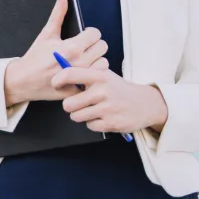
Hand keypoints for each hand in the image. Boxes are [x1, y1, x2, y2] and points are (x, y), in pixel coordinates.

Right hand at [3, 0, 108, 105]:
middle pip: (102, 47)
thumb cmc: (35, 57)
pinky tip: (83, 74)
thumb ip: (58, 13)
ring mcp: (79, 78)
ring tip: (85, 61)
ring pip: (104, 64)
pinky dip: (92, 76)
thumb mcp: (47, 33)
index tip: (83, 36)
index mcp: (72, 47)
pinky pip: (96, 80)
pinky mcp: (80, 90)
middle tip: (84, 48)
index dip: (90, 33)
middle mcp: (78, 63)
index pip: (96, 34)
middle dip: (94, 45)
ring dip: (96, 61)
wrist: (24, 80)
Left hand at [53, 66, 168, 134]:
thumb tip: (60, 73)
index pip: (70, 74)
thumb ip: (86, 74)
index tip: (54, 84)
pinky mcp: (110, 123)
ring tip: (90, 109)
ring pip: (76, 117)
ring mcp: (107, 109)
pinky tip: (101, 116)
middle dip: (70, 106)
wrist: (144, 103)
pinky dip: (92, 123)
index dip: (58, 80)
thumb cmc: (118, 88)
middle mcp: (102, 91)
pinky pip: (89, 126)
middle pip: (68, 104)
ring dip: (80, 115)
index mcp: (99, 76)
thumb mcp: (105, 75)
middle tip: (77, 103)